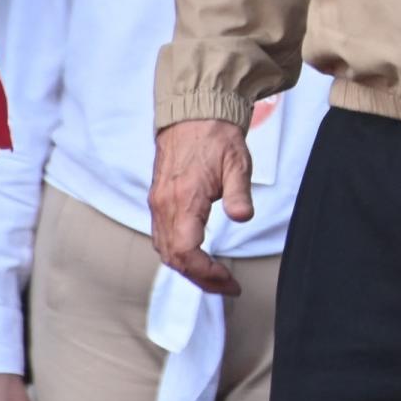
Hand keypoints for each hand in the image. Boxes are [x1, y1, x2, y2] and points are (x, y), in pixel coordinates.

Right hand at [149, 118, 253, 296]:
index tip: (227, 280)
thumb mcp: (237, 162)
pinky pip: (162, 237)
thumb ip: (239, 192)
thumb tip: (242, 217)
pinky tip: (196, 257)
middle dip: (199, 278)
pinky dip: (178, 254)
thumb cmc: (217, 137)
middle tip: (226, 286)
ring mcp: (158, 203)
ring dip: (188, 268)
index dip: (205, 272)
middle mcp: (164, 205)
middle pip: (173, 257)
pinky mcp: (158, 200)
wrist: (193, 114)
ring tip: (214, 277)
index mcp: (184, 198)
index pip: (185, 251)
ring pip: (164, 249)